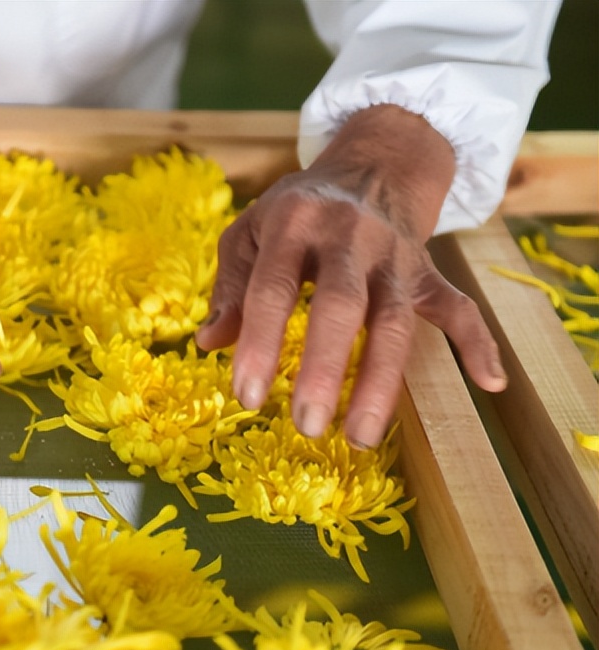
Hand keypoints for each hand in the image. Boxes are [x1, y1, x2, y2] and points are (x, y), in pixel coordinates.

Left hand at [197, 105, 505, 448]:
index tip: (245, 397)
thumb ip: (231, 285)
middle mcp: (348, 238)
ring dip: (382, 381)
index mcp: (293, 223)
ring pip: (395, 321)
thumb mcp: (250, 230)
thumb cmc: (298, 209)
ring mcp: (394, 257)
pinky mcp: (427, 272)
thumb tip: (208, 343)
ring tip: (359, 437)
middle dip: (326, 368)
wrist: (372, 163)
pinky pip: (460, 307)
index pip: (272, 288)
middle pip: (342, 306)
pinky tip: (490, 382)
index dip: (258, 343)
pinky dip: (478, 343)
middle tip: (307, 425)